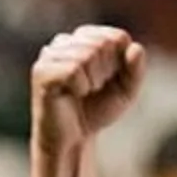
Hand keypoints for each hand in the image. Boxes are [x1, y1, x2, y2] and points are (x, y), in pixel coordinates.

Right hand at [31, 25, 146, 153]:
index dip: (120, 64)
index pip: (117, 37)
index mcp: (85, 38)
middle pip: (102, 44)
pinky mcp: (41, 70)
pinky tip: (72, 94)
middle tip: (94, 89)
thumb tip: (136, 47)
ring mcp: (51, 54)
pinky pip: (73, 70)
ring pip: (87, 55)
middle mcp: (65, 41)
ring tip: (83, 92)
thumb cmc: (97, 110)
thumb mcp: (126, 91)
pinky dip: (80, 86)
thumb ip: (136, 69)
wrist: (73, 139)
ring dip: (93, 81)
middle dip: (106, 73)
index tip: (108, 80)